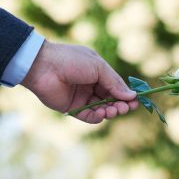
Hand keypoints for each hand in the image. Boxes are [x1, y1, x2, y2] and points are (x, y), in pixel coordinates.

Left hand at [21, 40, 138, 123]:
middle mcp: (91, 86)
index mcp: (97, 72)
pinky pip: (90, 117)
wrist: (43, 67)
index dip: (126, 95)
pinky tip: (102, 113)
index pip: (116, 87)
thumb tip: (132, 96)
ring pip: (102, 109)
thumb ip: (115, 83)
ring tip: (113, 110)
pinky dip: (98, 117)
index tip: (135, 101)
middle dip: (120, 105)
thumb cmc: (71, 61)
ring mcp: (82, 98)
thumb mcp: (98, 67)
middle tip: (126, 108)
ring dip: (110, 111)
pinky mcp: (74, 109)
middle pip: (111, 100)